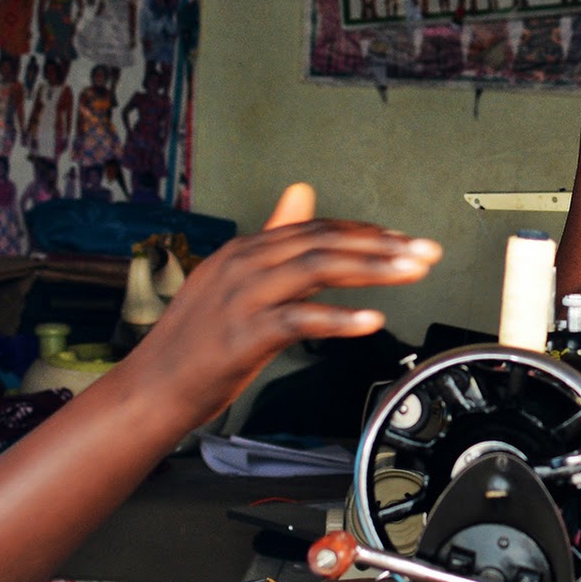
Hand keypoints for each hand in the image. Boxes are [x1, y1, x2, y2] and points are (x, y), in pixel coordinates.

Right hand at [131, 183, 441, 428]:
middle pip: (325, 242)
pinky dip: (340, 318)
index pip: (318, 229)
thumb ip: (276, 238)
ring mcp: (242, 298)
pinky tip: (372, 321)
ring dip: (374, 269)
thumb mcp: (238, 279)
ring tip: (414, 273)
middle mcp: (244, 265)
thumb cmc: (199, 340)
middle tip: (428, 252)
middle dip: (384, 245)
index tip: (407, 241)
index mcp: (246, 250)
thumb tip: (302, 192)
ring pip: (318, 269)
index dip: (368, 234)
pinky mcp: (243, 335)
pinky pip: (300, 320)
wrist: (152, 389)